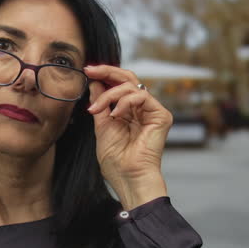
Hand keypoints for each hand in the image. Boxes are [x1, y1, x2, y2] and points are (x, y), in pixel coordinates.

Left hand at [84, 65, 172, 209]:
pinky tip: (116, 115)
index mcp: (128, 112)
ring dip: (110, 94)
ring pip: (131, 86)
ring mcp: (152, 111)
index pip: (118, 85)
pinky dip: (125, 101)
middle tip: (91, 70)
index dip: (104, 75)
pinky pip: (142, 96)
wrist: (128, 177)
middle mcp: (141, 109)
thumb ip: (100, 104)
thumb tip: (95, 83)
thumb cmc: (115, 161)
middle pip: (128, 78)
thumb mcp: (102, 126)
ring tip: (98, 110)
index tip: (87, 70)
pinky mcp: (161, 115)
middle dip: (107, 71)